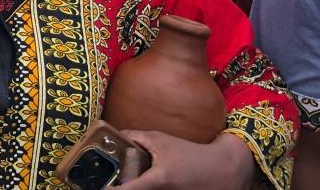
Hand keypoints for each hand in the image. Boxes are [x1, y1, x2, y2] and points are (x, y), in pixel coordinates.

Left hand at [110, 131, 254, 189]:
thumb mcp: (161, 140)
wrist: (222, 170)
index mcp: (157, 181)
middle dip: (119, 189)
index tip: (96, 187)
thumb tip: (114, 136)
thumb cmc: (190, 154)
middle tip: (110, 183)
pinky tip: (142, 185)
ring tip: (126, 182)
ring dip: (134, 189)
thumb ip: (135, 137)